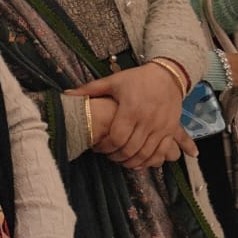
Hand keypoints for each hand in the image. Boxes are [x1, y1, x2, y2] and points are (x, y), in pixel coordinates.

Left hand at [68, 64, 191, 167]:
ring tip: (122, 160)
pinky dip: (150, 160)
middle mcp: (147, 120)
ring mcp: (161, 126)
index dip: (104, 147)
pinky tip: (140, 161)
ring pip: (145, 154)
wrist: (169, 76)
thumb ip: (90, 89)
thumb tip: (66, 94)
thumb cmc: (138, 79)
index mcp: (131, 109)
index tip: (98, 147)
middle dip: (116, 157)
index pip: (116, 138)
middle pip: (129, 149)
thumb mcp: (114, 81)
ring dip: (132, 161)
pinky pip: (161, 151)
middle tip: (108, 156)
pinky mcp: (171, 129)